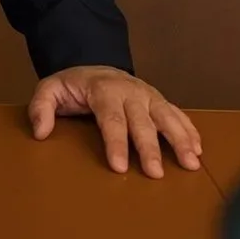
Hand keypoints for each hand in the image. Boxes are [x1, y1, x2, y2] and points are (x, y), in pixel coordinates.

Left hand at [28, 66, 203, 177]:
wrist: (95, 64)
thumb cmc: (74, 85)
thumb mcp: (50, 89)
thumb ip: (41, 108)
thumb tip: (41, 131)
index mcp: (103, 90)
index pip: (111, 119)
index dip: (115, 143)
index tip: (119, 166)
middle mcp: (131, 92)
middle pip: (142, 122)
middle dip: (150, 148)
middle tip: (156, 173)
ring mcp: (148, 95)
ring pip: (167, 117)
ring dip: (180, 140)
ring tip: (191, 163)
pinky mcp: (159, 100)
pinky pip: (177, 114)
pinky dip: (189, 130)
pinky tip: (199, 149)